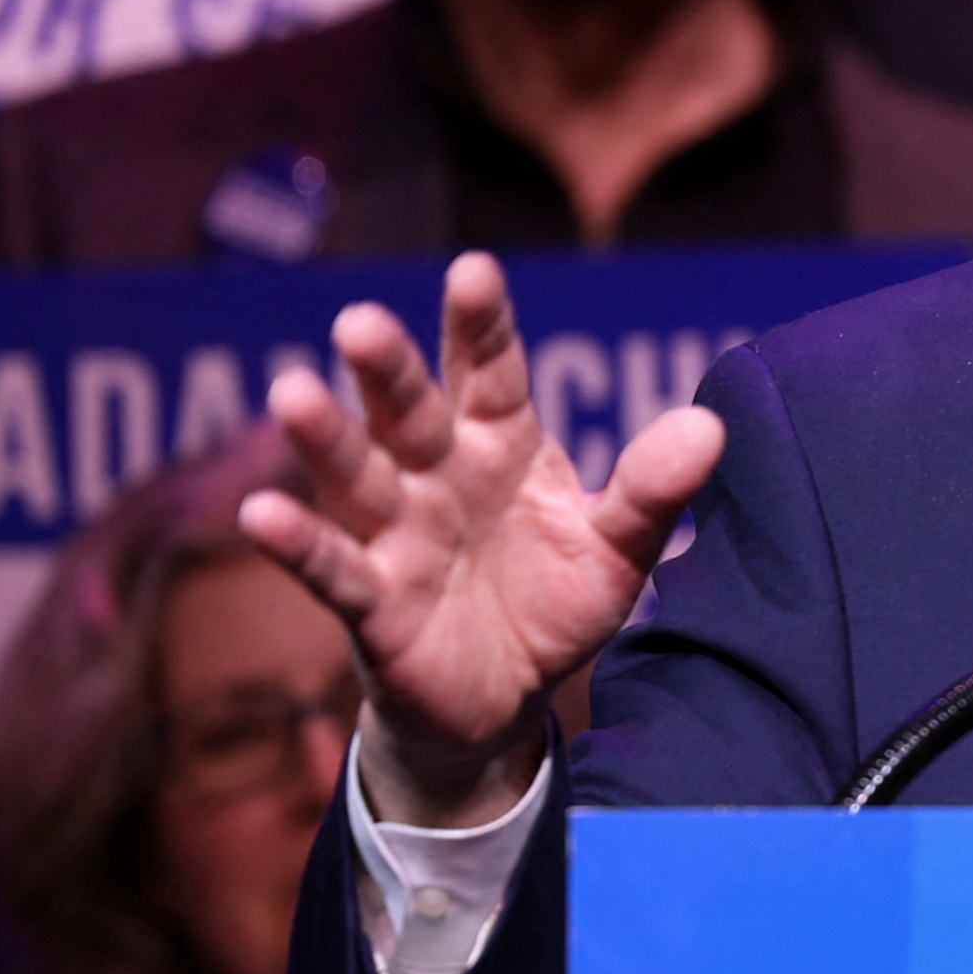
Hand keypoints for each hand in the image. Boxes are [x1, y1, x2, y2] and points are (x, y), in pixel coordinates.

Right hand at [239, 254, 725, 824]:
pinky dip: (298, 544)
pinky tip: (262, 515)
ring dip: (326, 439)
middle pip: (411, 411)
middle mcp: (438, 475)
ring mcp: (398, 534)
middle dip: (387, 369)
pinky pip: (332, 567)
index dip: (481, 325)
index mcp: (500, 444)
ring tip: (294, 394)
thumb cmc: (552, 603)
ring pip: (358, 475)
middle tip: (361, 322)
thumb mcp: (616, 550)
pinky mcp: (372, 602)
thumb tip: (710, 426)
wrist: (504, 701)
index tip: (474, 272)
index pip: (491, 371)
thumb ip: (652, 490)